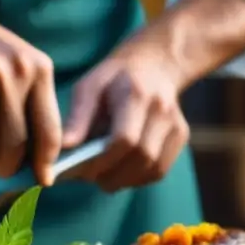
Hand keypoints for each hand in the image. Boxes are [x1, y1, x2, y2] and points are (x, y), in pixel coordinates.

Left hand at [61, 45, 189, 192]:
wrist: (153, 65)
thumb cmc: (113, 78)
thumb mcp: (90, 87)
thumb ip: (77, 117)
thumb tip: (63, 148)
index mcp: (137, 94)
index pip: (125, 139)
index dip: (104, 161)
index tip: (83, 171)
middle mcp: (162, 110)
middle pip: (142, 157)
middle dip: (113, 174)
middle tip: (91, 178)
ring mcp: (176, 123)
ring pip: (153, 168)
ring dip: (126, 180)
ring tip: (104, 177)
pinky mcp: (181, 135)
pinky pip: (160, 169)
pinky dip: (139, 178)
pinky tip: (122, 173)